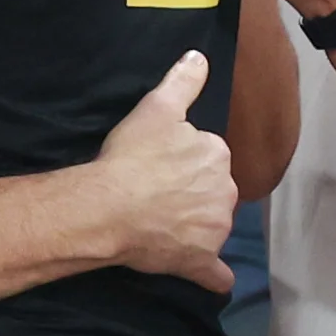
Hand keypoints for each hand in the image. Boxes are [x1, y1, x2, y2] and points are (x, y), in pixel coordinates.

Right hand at [93, 50, 237, 294]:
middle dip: (194, 193)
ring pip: (213, 226)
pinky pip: (215, 274)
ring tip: (163, 225)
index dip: (185, 159)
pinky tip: (210, 278)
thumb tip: (201, 57)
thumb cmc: (130, 157)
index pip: (208, 156)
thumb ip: (184, 81)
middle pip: (213, 191)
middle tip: (158, 194)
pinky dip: (213, 277)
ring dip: (198, 227)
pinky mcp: (200, 261)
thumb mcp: (156, 108)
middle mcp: (226, 193)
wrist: (109, 207)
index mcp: (217, 156)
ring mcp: (215, 231)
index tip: (162, 164)